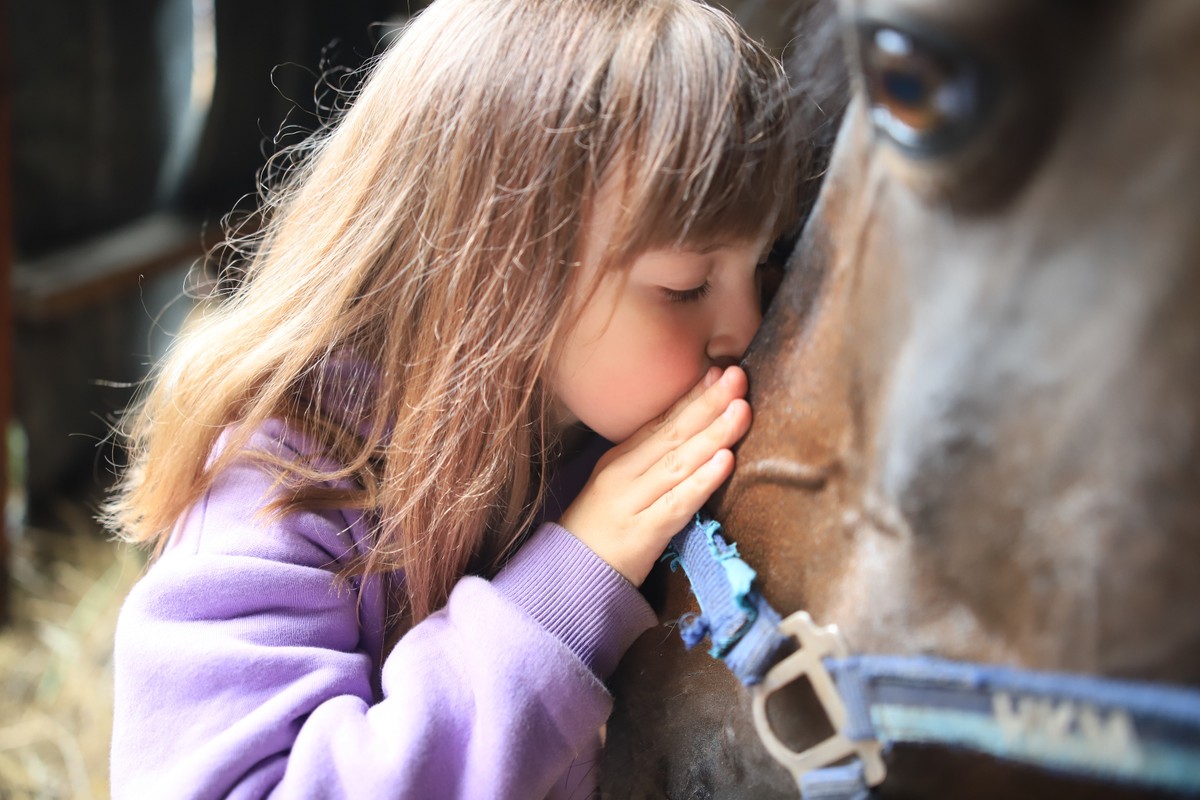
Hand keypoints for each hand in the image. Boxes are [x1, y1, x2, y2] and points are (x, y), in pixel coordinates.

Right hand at [559, 365, 750, 585]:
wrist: (571, 577)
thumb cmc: (601, 531)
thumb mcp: (619, 486)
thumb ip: (651, 461)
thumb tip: (695, 432)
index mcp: (619, 458)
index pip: (662, 421)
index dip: (693, 395)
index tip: (722, 370)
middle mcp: (624, 474)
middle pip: (672, 434)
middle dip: (708, 403)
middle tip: (738, 378)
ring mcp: (632, 502)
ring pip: (679, 463)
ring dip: (713, 434)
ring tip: (741, 410)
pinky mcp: (643, 534)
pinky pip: (678, 504)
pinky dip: (702, 481)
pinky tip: (725, 461)